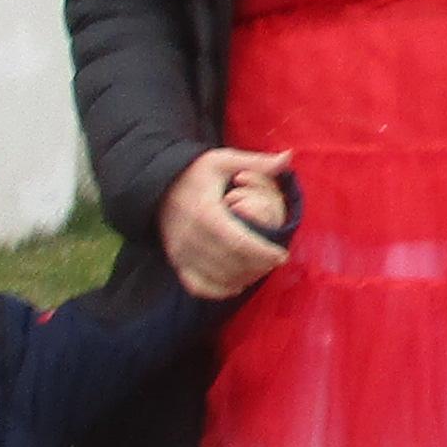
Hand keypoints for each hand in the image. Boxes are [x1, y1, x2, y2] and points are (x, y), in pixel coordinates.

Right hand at [157, 148, 296, 301]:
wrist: (157, 185)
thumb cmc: (195, 172)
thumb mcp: (224, 161)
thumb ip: (257, 163)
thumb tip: (288, 156)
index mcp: (205, 212)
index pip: (238, 242)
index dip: (263, 253)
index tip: (282, 255)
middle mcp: (191, 236)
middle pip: (231, 262)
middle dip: (258, 266)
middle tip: (274, 261)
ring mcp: (181, 252)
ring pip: (218, 277)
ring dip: (244, 278)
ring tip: (261, 269)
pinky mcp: (176, 261)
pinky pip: (198, 286)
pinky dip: (219, 290)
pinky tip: (237, 284)